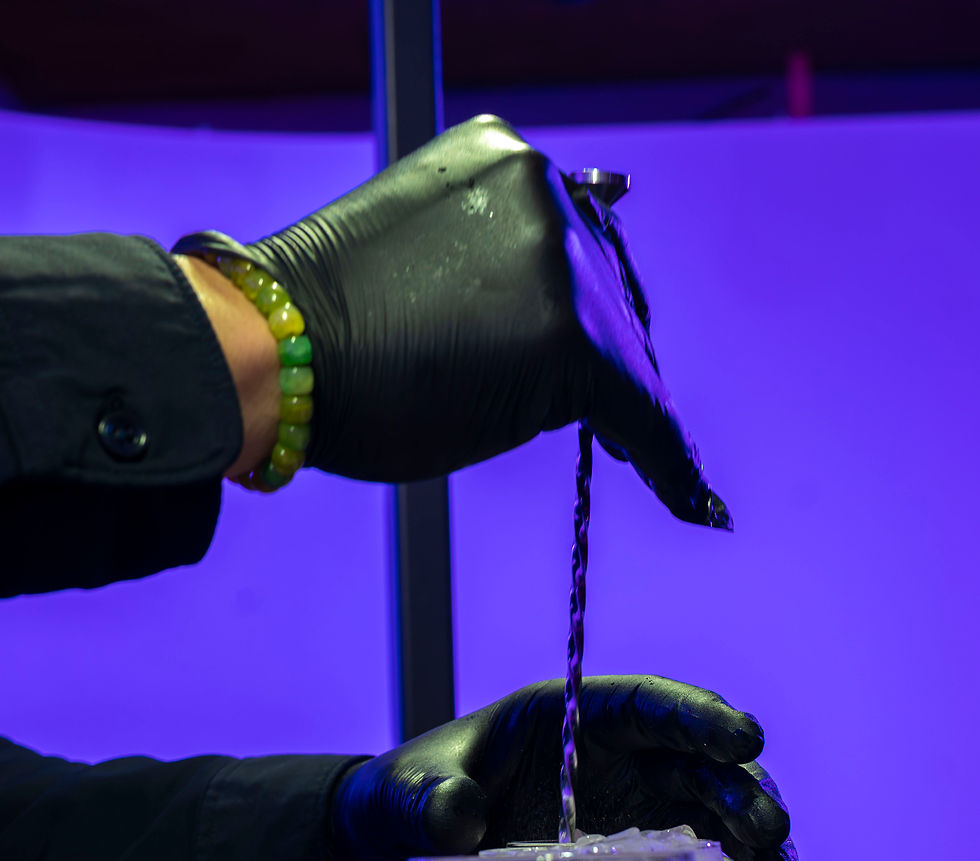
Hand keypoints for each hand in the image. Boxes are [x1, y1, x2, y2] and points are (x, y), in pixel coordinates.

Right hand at [175, 115, 729, 528]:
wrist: (271, 348)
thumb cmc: (321, 326)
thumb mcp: (421, 262)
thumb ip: (490, 269)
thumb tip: (542, 319)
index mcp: (506, 162)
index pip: (581, 247)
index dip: (600, 312)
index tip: (626, 355)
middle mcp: (546, 196)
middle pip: (611, 300)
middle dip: (609, 364)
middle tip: (622, 430)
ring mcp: (560, 265)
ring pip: (624, 359)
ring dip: (625, 412)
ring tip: (656, 467)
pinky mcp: (568, 340)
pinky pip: (641, 413)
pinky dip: (670, 465)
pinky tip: (698, 503)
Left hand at [328, 676, 819, 860]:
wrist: (404, 858)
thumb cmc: (410, 803)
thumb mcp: (408, 796)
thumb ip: (431, 800)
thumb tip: (457, 819)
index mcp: (574, 717)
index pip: (649, 704)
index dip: (700, 716)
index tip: (745, 738)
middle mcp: (620, 761)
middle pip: (699, 767)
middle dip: (742, 795)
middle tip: (770, 834)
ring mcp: (638, 815)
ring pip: (719, 822)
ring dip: (762, 854)